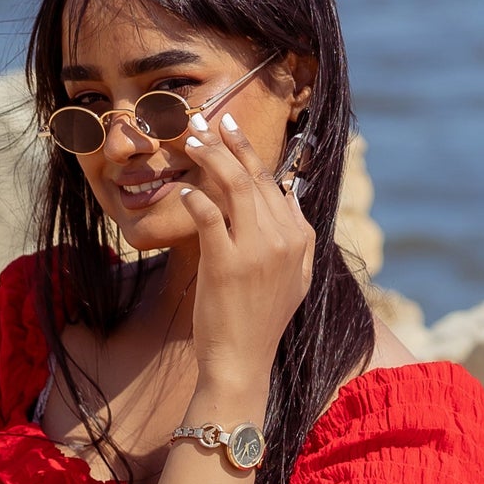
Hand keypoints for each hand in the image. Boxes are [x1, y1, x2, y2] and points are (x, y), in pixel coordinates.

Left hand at [179, 110, 315, 390]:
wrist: (242, 362)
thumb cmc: (259, 322)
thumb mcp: (295, 278)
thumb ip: (297, 236)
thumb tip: (291, 195)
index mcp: (299, 238)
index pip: (273, 183)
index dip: (249, 152)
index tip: (229, 129)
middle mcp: (283, 239)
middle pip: (254, 177)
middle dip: (228, 143)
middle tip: (205, 120)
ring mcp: (257, 251)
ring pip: (235, 187)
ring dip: (211, 157)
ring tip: (191, 140)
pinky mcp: (227, 264)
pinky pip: (210, 216)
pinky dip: (195, 198)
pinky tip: (184, 189)